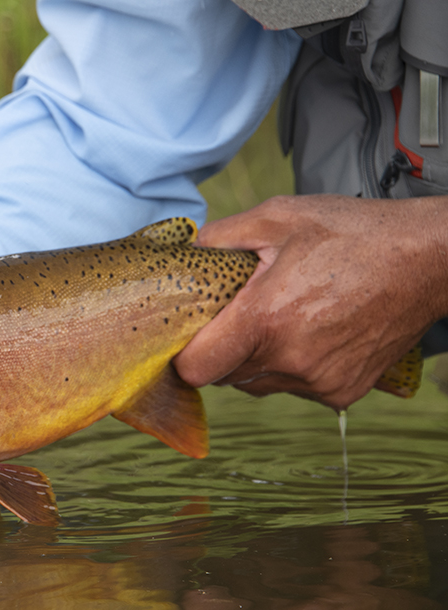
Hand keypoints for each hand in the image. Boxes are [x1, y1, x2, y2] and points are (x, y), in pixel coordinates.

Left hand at [174, 194, 447, 408]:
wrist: (427, 259)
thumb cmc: (352, 234)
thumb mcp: (277, 218)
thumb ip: (220, 237)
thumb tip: (186, 250)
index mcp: (263, 319)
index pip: (195, 369)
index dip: (185, 355)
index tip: (192, 335)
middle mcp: (289, 360)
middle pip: (224, 376)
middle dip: (223, 350)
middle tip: (242, 316)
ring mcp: (318, 381)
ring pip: (258, 384)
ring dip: (258, 360)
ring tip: (283, 318)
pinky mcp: (341, 392)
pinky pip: (295, 388)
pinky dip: (293, 367)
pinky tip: (312, 332)